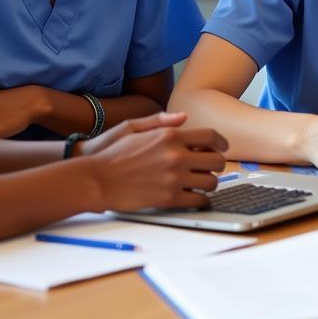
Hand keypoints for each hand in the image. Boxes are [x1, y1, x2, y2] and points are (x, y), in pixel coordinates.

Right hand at [82, 111, 229, 211]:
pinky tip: (194, 198)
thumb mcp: (133, 127)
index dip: (221, 142)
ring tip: (201, 183)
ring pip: (211, 182)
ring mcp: (174, 178)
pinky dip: (200, 200)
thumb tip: (183, 118)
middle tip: (210, 168)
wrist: (96, 179)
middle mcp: (176, 155)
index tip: (222, 147)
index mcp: (170, 136)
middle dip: (217, 164)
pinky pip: (198, 200)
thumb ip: (161, 121)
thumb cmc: (112, 153)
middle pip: (216, 161)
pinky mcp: (168, 198)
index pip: (210, 136)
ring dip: (209, 182)